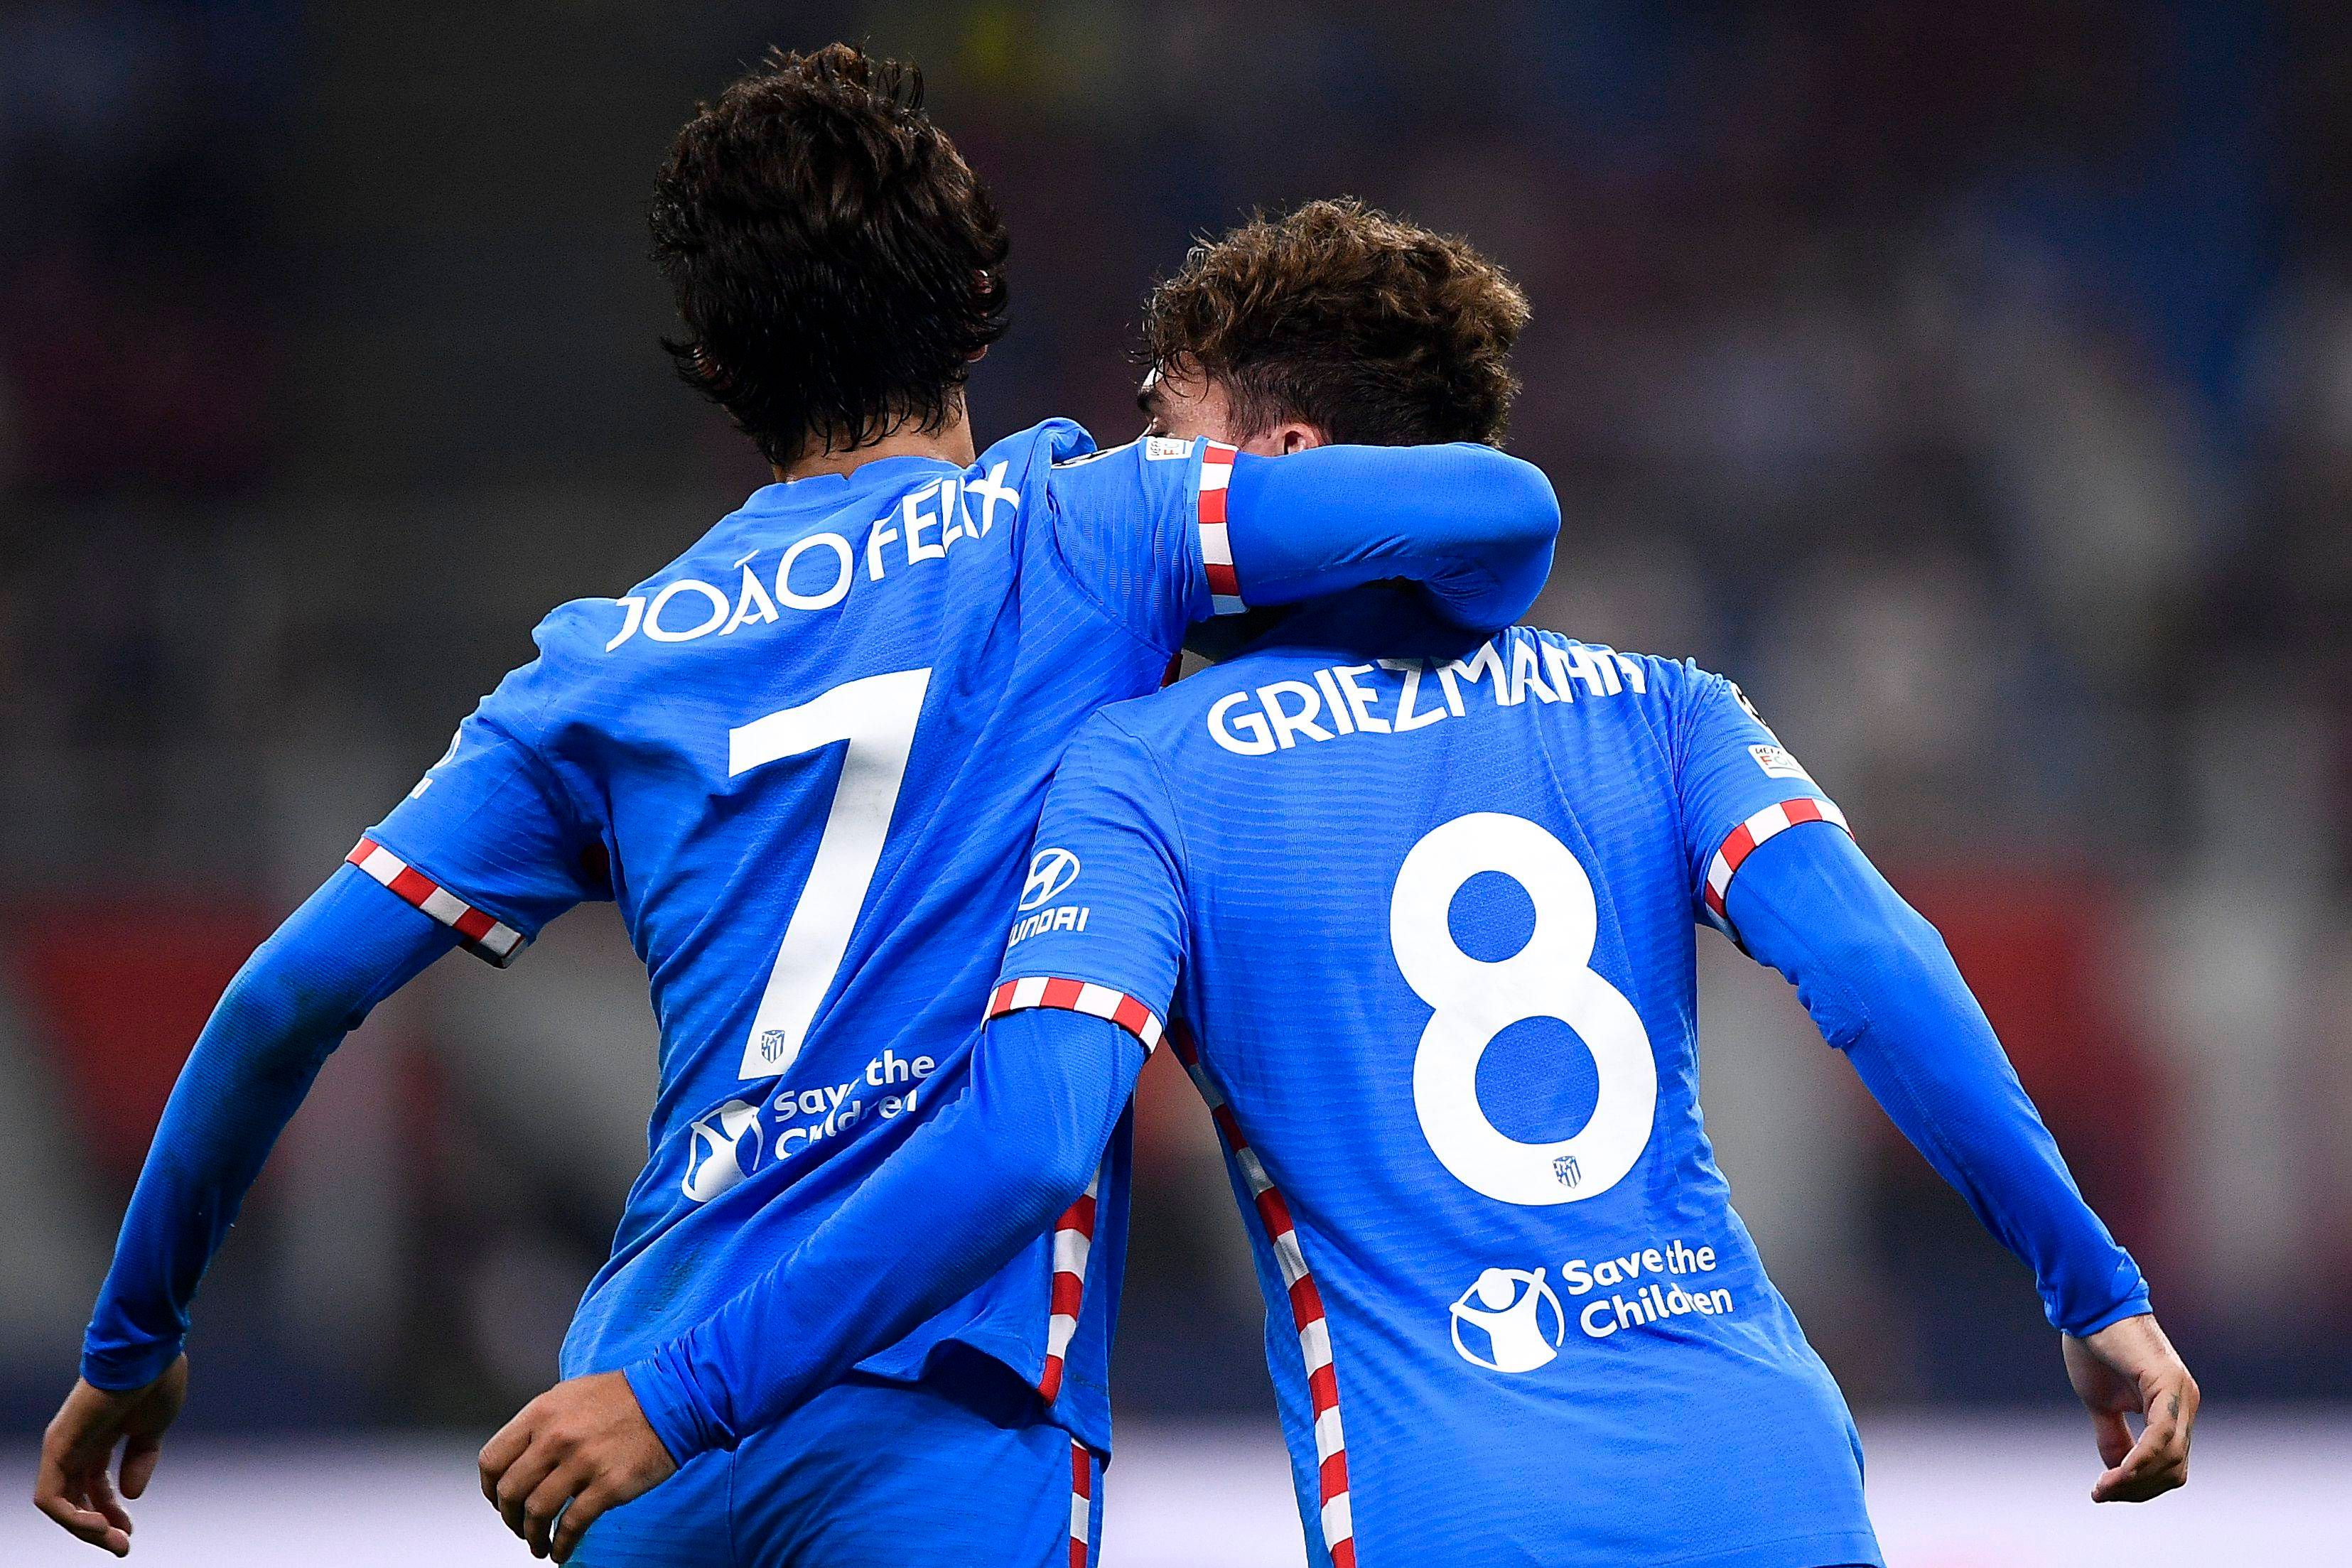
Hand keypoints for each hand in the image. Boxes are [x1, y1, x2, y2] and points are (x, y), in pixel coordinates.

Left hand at [32, 1356, 189, 1555]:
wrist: (149, 1349)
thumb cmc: (156, 1378)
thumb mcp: (155, 1428)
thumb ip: (142, 1459)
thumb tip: (132, 1493)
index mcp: (99, 1440)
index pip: (96, 1488)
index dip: (113, 1513)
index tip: (131, 1531)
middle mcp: (76, 1446)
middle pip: (76, 1500)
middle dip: (98, 1527)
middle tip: (122, 1545)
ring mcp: (64, 1447)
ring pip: (61, 1505)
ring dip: (85, 1529)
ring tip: (115, 1540)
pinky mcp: (58, 1446)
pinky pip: (52, 1497)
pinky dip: (72, 1517)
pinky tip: (100, 1523)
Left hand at [479, 1371, 676, 1560]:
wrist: (673, 1398)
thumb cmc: (623, 1397)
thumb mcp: (568, 1396)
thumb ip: (540, 1424)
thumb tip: (518, 1458)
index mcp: (541, 1413)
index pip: (492, 1460)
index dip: (490, 1489)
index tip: (498, 1500)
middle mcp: (556, 1437)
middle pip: (510, 1492)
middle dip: (509, 1518)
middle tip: (518, 1526)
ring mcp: (582, 1462)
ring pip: (537, 1513)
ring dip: (532, 1536)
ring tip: (539, 1544)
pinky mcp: (609, 1485)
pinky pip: (573, 1526)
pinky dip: (562, 1545)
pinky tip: (561, 1551)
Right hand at [2063, 1312, 2197, 1502]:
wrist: (2088, 1305)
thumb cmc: (2094, 1345)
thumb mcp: (2101, 1402)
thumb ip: (2113, 1435)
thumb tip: (2117, 1471)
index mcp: (2173, 1408)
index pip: (2167, 1463)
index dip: (2138, 1485)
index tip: (2104, 1492)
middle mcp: (2186, 1404)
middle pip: (2173, 1469)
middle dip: (2137, 1489)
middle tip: (2102, 1493)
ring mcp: (2181, 1395)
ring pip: (2170, 1460)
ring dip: (2135, 1481)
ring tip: (2103, 1487)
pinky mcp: (2168, 1385)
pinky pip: (2160, 1439)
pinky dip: (2138, 1463)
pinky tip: (2116, 1473)